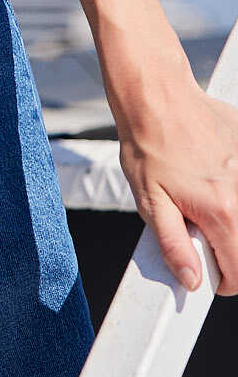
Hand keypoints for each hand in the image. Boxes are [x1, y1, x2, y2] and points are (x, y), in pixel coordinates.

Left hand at [114, 78, 237, 294]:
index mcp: (221, 211)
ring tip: (206, 199)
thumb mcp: (150, 201)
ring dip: (232, 217)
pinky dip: (234, 189)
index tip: (209, 272)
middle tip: (203, 233)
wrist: (157, 96)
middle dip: (229, 249)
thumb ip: (173, 244)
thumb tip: (191, 279)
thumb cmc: (149, 144)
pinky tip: (213, 176)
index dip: (222, 280)